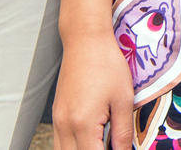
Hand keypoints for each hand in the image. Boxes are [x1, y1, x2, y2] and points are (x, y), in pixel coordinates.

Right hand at [53, 30, 133, 149]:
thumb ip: (123, 132)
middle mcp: (64, 126)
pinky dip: (73, 147)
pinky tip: (90, 141)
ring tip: (101, 144)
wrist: (85, 41)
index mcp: (82, 124)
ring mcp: (57, 121)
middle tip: (111, 146)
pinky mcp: (56, 115)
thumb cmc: (106, 65)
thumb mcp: (123, 99)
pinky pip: (60, 142)